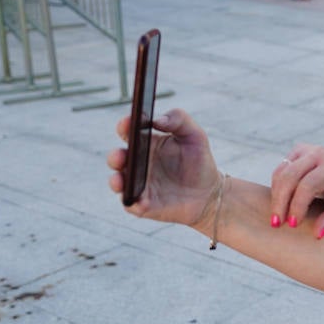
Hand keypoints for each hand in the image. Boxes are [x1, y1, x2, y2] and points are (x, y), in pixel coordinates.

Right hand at [106, 108, 220, 225]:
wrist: (208, 192)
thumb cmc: (198, 160)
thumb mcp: (194, 135)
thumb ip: (178, 119)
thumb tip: (157, 119)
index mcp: (146, 143)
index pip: (128, 131)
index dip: (125, 126)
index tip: (128, 122)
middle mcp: (136, 163)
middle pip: (117, 158)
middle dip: (115, 156)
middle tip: (121, 155)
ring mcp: (138, 184)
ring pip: (118, 182)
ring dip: (116, 181)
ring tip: (120, 180)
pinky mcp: (143, 204)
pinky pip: (132, 204)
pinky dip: (133, 202)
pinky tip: (140, 201)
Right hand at [269, 145, 323, 235]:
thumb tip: (317, 234)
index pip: (308, 185)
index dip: (297, 205)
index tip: (293, 224)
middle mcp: (318, 154)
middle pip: (290, 176)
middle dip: (280, 201)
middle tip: (276, 223)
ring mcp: (306, 150)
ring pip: (281, 172)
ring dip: (276, 196)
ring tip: (277, 217)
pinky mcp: (297, 151)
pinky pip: (280, 170)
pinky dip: (277, 188)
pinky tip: (281, 204)